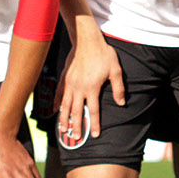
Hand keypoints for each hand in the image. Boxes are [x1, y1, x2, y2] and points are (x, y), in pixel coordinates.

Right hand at [56, 33, 123, 147]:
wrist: (86, 40)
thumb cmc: (103, 54)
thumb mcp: (116, 70)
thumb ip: (118, 88)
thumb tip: (121, 103)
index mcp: (92, 88)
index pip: (93, 111)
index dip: (94, 124)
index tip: (95, 135)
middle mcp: (79, 88)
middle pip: (76, 112)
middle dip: (76, 126)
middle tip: (76, 138)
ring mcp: (70, 84)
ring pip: (65, 105)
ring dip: (64, 119)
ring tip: (63, 130)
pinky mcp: (65, 77)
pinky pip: (59, 93)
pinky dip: (57, 103)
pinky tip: (56, 111)